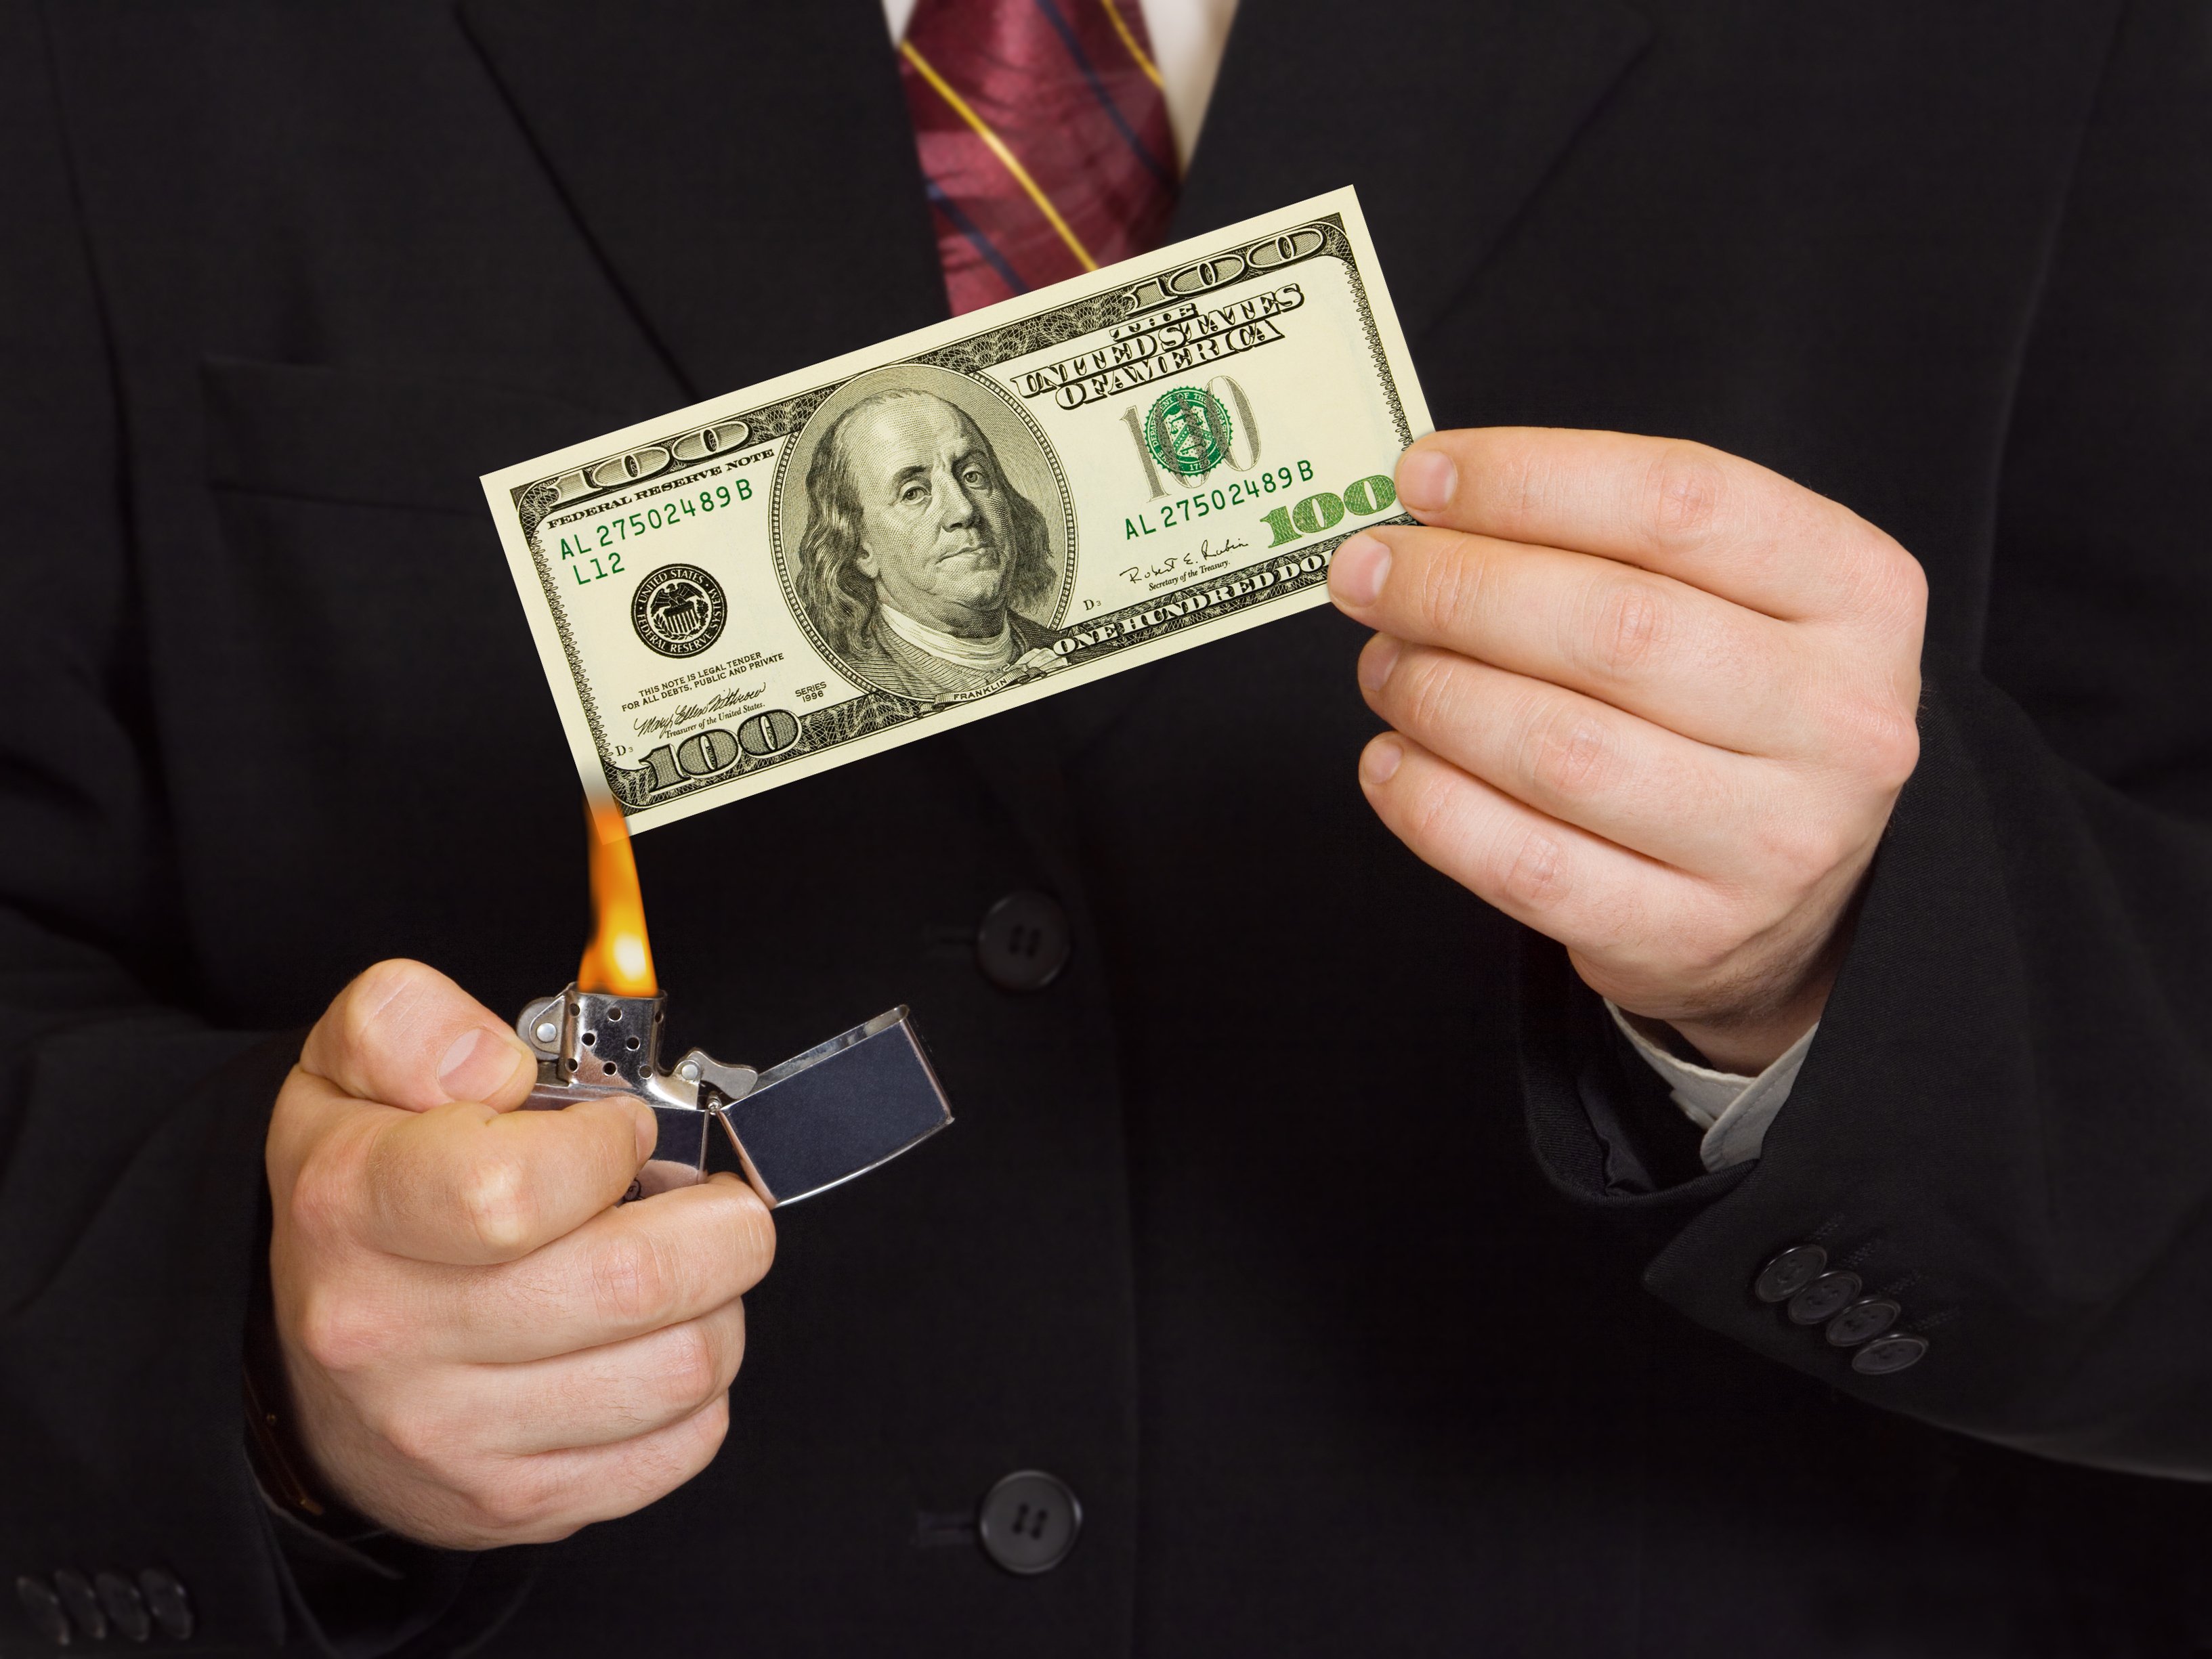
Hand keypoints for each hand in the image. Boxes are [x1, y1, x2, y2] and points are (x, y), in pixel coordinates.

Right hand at [263, 960, 774, 1546]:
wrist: (299, 1359)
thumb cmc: (361, 1194)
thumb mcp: (350, 1067)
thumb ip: (412, 1022)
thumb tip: (496, 1061)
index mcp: (354, 1209)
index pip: (515, 1190)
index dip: (609, 1144)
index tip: (621, 1131)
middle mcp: (392, 1334)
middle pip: (636, 1281)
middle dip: (718, 1221)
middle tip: (699, 1197)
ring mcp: (455, 1434)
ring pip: (684, 1366)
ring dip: (716, 1301)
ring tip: (674, 1267)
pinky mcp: (517, 1502)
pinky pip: (686, 1444)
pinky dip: (698, 1386)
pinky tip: (647, 1341)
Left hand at [1328, 429, 1925, 1072]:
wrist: (1805, 890)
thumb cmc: (1738, 706)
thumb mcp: (1736, 593)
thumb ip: (1611, 534)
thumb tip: (1437, 499)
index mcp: (1860, 596)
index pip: (1679, 503)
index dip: (1529, 479)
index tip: (1425, 476)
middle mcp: (1838, 721)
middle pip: (1612, 626)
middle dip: (1456, 588)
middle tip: (1372, 574)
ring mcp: (1771, 843)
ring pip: (1559, 750)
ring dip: (1435, 694)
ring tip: (1385, 665)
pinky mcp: (1689, 938)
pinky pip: (1525, 865)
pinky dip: (1431, 805)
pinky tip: (1392, 760)